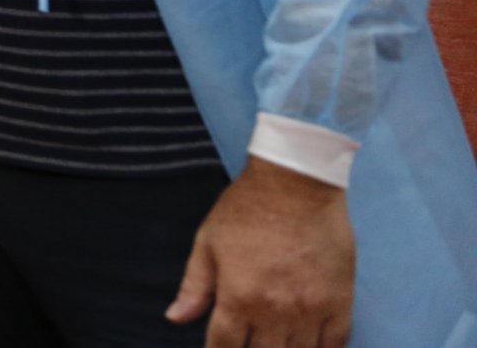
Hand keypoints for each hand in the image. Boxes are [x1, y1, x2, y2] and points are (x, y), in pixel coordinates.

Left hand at [166, 156, 354, 346]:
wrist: (296, 184)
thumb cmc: (246, 209)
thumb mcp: (208, 243)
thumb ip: (194, 286)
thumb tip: (176, 318)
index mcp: (238, 296)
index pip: (224, 347)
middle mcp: (275, 310)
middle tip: (247, 345)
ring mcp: (311, 309)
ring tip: (275, 345)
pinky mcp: (340, 302)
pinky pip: (336, 344)